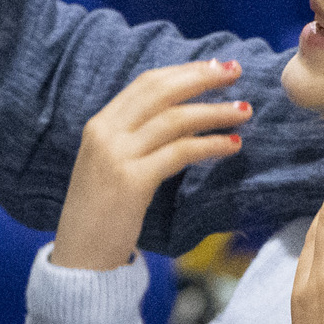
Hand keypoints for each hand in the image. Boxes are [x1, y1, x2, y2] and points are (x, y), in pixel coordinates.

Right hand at [55, 57, 249, 270]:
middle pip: (161, 91)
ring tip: (244, 110)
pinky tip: (232, 145)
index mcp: (99, 125)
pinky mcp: (132, 181)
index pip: (146, 83)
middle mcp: (106, 133)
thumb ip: (135, 138)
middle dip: (201, 77)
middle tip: (236, 72)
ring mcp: (117, 156)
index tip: (214, 66)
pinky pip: (181, 152)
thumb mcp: (110, 165)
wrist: (80, 258)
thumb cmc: (102, 214)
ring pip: (175, 119)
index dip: (183, 71)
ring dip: (215, 112)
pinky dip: (211, 145)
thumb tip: (180, 115)